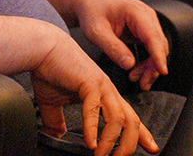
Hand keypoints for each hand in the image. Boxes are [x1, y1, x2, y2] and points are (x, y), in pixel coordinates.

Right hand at [31, 34, 158, 155]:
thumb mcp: (54, 102)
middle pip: (131, 120)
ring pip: (119, 117)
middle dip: (131, 143)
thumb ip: (57, 120)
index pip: (128, 116)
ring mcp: (100, 85)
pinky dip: (93, 129)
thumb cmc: (49, 69)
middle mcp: (107, 89)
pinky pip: (95, 110)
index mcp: (104, 93)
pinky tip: (90, 143)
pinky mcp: (89, 82)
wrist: (41, 48)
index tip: (151, 148)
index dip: (141, 134)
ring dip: (111, 141)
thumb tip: (56, 134)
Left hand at [70, 0, 169, 90]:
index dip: (158, 55)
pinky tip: (136, 71)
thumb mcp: (96, 32)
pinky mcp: (143, 30)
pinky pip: (151, 48)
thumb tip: (130, 64)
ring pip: (157, 48)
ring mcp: (146, 22)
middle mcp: (145, 15)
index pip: (152, 36)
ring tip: (135, 78)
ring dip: (150, 66)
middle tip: (142, 83)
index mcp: (135, 11)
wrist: (88, 1)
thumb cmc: (91, 12)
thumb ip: (112, 48)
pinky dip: (146, 62)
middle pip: (158, 45)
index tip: (162, 71)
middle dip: (153, 66)